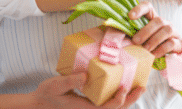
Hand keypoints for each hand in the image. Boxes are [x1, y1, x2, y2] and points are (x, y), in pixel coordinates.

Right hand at [29, 73, 143, 107]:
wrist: (39, 103)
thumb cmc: (47, 94)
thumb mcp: (56, 85)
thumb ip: (71, 81)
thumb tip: (86, 76)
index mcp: (85, 108)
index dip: (119, 100)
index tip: (124, 88)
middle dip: (130, 100)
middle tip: (142, 87)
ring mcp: (91, 107)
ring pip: (113, 107)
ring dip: (127, 98)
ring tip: (138, 85)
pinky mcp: (90, 103)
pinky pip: (107, 101)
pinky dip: (116, 95)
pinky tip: (121, 84)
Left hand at [128, 2, 181, 57]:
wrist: (164, 57)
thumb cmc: (146, 44)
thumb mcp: (136, 37)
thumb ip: (126, 32)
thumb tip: (113, 29)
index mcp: (152, 18)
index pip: (147, 7)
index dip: (139, 9)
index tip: (130, 16)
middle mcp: (164, 22)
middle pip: (158, 20)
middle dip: (146, 31)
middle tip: (135, 41)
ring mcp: (173, 32)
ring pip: (167, 30)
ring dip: (154, 40)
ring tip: (145, 49)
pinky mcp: (178, 44)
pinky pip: (172, 43)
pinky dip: (161, 49)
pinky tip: (153, 55)